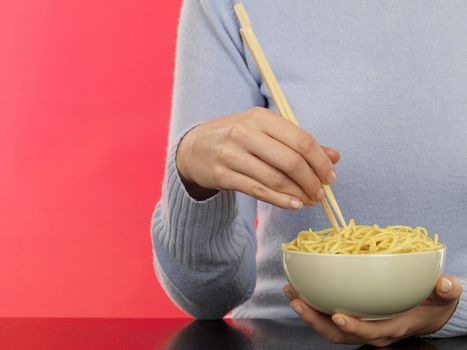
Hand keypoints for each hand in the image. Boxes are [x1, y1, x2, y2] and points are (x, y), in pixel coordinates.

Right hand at [176, 107, 339, 206]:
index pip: (301, 140)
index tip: (331, 176)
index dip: (320, 161)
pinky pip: (258, 191)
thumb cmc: (237, 137)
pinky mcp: (223, 175)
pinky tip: (294, 205)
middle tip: (321, 192)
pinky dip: (280, 200)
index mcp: (261, 118)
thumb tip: (335, 156)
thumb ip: (299, 142)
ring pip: (275, 179)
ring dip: (298, 193)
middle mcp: (245, 133)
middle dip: (312, 181)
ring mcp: (232, 154)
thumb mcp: (266, 131)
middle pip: (291, 161)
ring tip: (310, 200)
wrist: (195, 147)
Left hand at [283, 275, 462, 346]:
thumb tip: (446, 284)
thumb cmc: (434, 303)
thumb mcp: (444, 295)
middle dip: (315, 320)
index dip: (355, 327)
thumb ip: (445, 290)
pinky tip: (301, 289)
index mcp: (393, 327)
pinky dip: (313, 305)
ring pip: (330, 327)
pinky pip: (329, 317)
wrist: (428, 312)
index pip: (371, 332)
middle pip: (340, 334)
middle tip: (297, 301)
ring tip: (291, 292)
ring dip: (308, 312)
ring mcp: (361, 326)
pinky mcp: (354, 318)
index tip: (338, 316)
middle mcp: (373, 331)